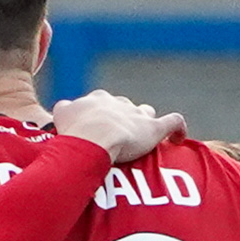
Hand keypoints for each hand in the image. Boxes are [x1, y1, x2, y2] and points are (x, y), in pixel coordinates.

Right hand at [49, 89, 182, 163]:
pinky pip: (174, 123)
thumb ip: (64, 110)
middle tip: (114, 141)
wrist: (92, 139)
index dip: (99, 117)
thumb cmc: (74, 131)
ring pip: (145, 113)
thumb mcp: (61, 116)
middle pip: (124, 107)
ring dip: (144, 124)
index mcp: (98, 99)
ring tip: (141, 140)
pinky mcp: (155, 129)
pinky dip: (178, 130)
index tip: (95, 132)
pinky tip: (178, 139)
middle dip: (121, 120)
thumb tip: (64, 110)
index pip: (101, 103)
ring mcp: (138, 114)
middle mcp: (119, 103)